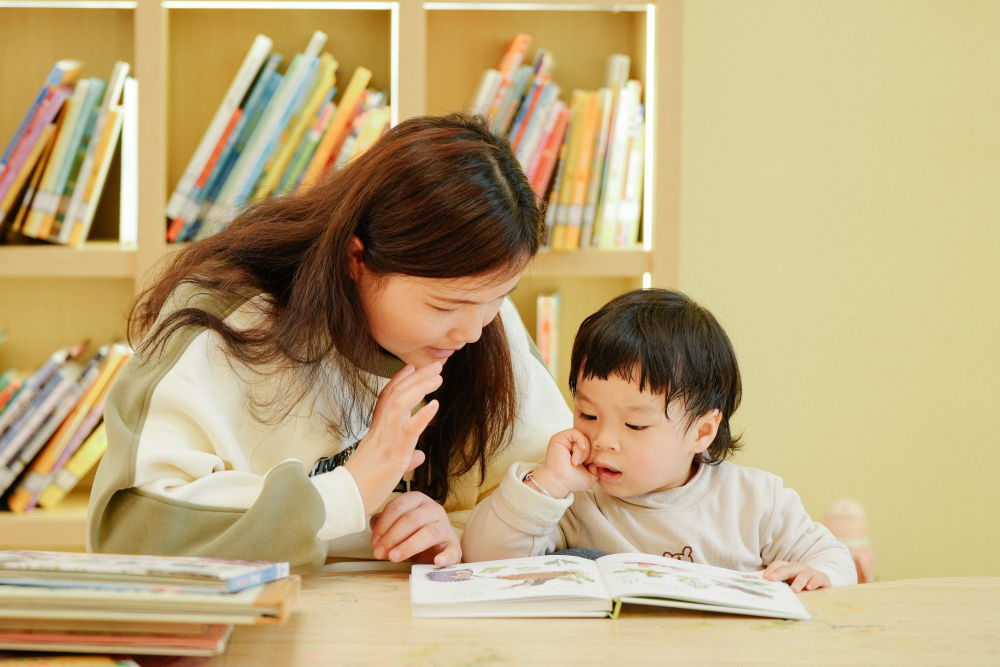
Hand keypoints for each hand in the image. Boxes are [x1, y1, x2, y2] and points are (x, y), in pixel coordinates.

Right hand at [344, 363, 441, 515]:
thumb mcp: (389, 467)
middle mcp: (381, 430)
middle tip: (436, 365)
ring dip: (420, 388)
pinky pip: (408, 430)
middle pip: (397, 394)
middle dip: (417, 377)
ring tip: (438, 378)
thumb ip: (406, 457)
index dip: (399, 381)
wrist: (347, 499)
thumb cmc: (364, 485)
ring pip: (401, 404)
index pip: (387, 398)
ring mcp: (386, 439)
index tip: (411, 367)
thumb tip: (420, 455)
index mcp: (377, 431)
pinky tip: (434, 404)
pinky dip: (422, 415)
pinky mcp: (393, 454)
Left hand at [370, 491, 460, 565]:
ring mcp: (446, 526)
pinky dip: (445, 556)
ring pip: (430, 533)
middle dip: (392, 537)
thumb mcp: (397, 524)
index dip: (383, 525)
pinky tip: (437, 562)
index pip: (397, 507)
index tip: (374, 542)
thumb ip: (383, 522)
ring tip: (394, 558)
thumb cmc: (412, 532)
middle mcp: (434, 509)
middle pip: (412, 519)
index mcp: (417, 500)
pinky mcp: (454, 545)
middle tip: (379, 553)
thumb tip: (374, 524)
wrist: (436, 547)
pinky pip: (452, 550)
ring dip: (409, 546)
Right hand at [526, 429, 597, 498]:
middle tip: (579, 464)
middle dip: (587, 454)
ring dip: (582, 451)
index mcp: (578, 453)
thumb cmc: (571, 481)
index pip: (592, 446)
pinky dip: (579, 442)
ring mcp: (566, 441)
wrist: (560, 483)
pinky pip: (575, 433)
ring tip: (574, 462)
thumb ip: (598, 468)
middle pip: (588, 441)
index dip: (593, 455)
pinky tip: (577, 453)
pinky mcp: (560, 437)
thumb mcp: (591, 476)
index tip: (588, 466)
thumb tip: (599, 460)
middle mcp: (571, 446)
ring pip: (583, 437)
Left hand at [762, 560, 831, 591]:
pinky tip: (810, 588)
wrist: (822, 586)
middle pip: (789, 568)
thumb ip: (780, 586)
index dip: (771, 569)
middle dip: (779, 573)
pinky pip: (818, 578)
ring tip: (793, 590)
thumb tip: (766, 591)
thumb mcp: (790, 585)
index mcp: (789, 568)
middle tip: (771, 579)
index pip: (778, 564)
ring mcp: (810, 572)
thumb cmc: (802, 587)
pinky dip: (814, 582)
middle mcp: (799, 568)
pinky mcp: (822, 577)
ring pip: (803, 574)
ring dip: (798, 582)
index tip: (765, 577)